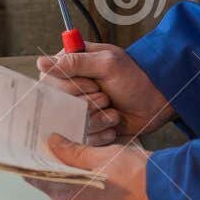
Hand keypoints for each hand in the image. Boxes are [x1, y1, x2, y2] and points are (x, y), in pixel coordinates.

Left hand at [28, 137, 174, 199]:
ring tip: (86, 157)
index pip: (37, 178)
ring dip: (75, 179)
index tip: (33, 145)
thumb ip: (73, 151)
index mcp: (67, 199)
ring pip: (73, 196)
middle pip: (55, 187)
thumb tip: (53, 143)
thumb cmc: (138, 178)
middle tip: (62, 144)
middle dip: (58, 167)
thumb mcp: (103, 156)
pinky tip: (102, 176)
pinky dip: (90, 191)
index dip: (33, 159)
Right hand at [36, 43, 173, 146]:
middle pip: (58, 105)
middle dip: (87, 103)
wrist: (158, 101)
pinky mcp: (88, 129)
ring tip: (112, 110)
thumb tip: (41, 62)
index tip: (91, 84)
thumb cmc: (135, 77)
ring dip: (96, 119)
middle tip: (106, 96)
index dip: (69, 87)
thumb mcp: (107, 64)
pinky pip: (83, 137)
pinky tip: (114, 123)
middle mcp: (70, 89)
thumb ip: (75, 63)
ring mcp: (79, 110)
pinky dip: (101, 132)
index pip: (48, 81)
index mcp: (70, 67)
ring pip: (71, 123)